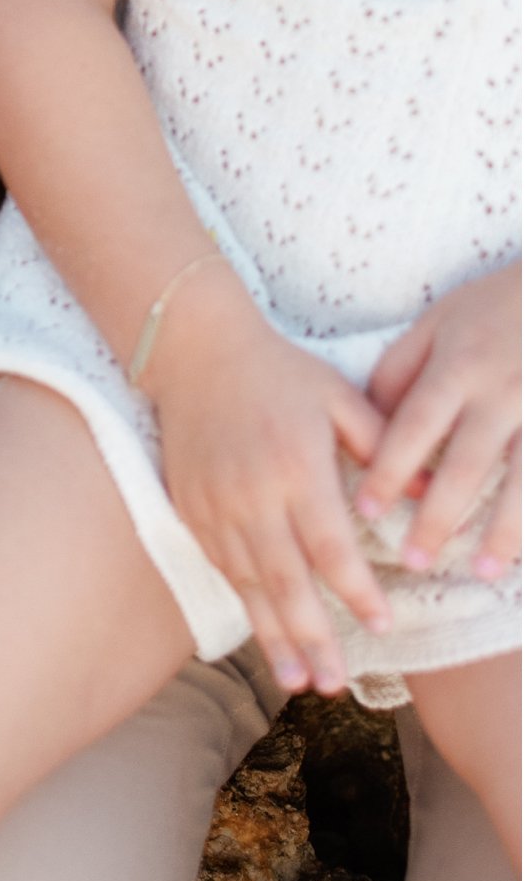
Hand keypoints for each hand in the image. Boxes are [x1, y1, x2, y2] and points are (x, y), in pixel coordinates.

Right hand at [149, 274, 389, 697]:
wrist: (193, 350)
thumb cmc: (275, 371)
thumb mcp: (336, 395)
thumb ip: (382, 443)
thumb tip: (428, 489)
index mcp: (297, 466)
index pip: (331, 546)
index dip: (357, 591)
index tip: (383, 624)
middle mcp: (254, 494)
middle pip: (286, 580)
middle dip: (312, 637)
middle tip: (334, 684)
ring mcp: (217, 504)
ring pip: (248, 584)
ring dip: (274, 635)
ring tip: (299, 680)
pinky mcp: (191, 507)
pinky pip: (220, 566)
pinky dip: (242, 603)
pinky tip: (261, 632)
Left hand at [357, 265, 519, 576]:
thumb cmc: (493, 307)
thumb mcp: (439, 320)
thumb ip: (401, 368)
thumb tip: (368, 418)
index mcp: (458, 366)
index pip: (415, 426)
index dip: (390, 469)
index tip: (365, 510)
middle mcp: (500, 393)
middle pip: (466, 464)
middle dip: (439, 517)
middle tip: (413, 561)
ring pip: (522, 481)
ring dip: (502, 532)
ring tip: (482, 572)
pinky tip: (528, 552)